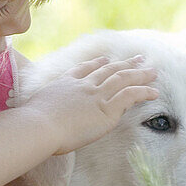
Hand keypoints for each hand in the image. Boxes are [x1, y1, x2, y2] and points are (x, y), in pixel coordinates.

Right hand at [23, 55, 158, 155]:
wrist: (38, 126)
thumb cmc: (30, 124)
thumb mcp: (32, 110)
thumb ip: (38, 111)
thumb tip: (31, 120)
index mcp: (64, 84)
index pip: (83, 70)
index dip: (97, 64)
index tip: (105, 60)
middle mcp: (83, 85)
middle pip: (108, 70)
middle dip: (124, 64)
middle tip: (138, 59)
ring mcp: (96, 95)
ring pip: (123, 79)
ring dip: (140, 74)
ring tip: (153, 71)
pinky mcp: (106, 109)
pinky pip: (130, 95)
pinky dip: (144, 91)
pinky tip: (154, 91)